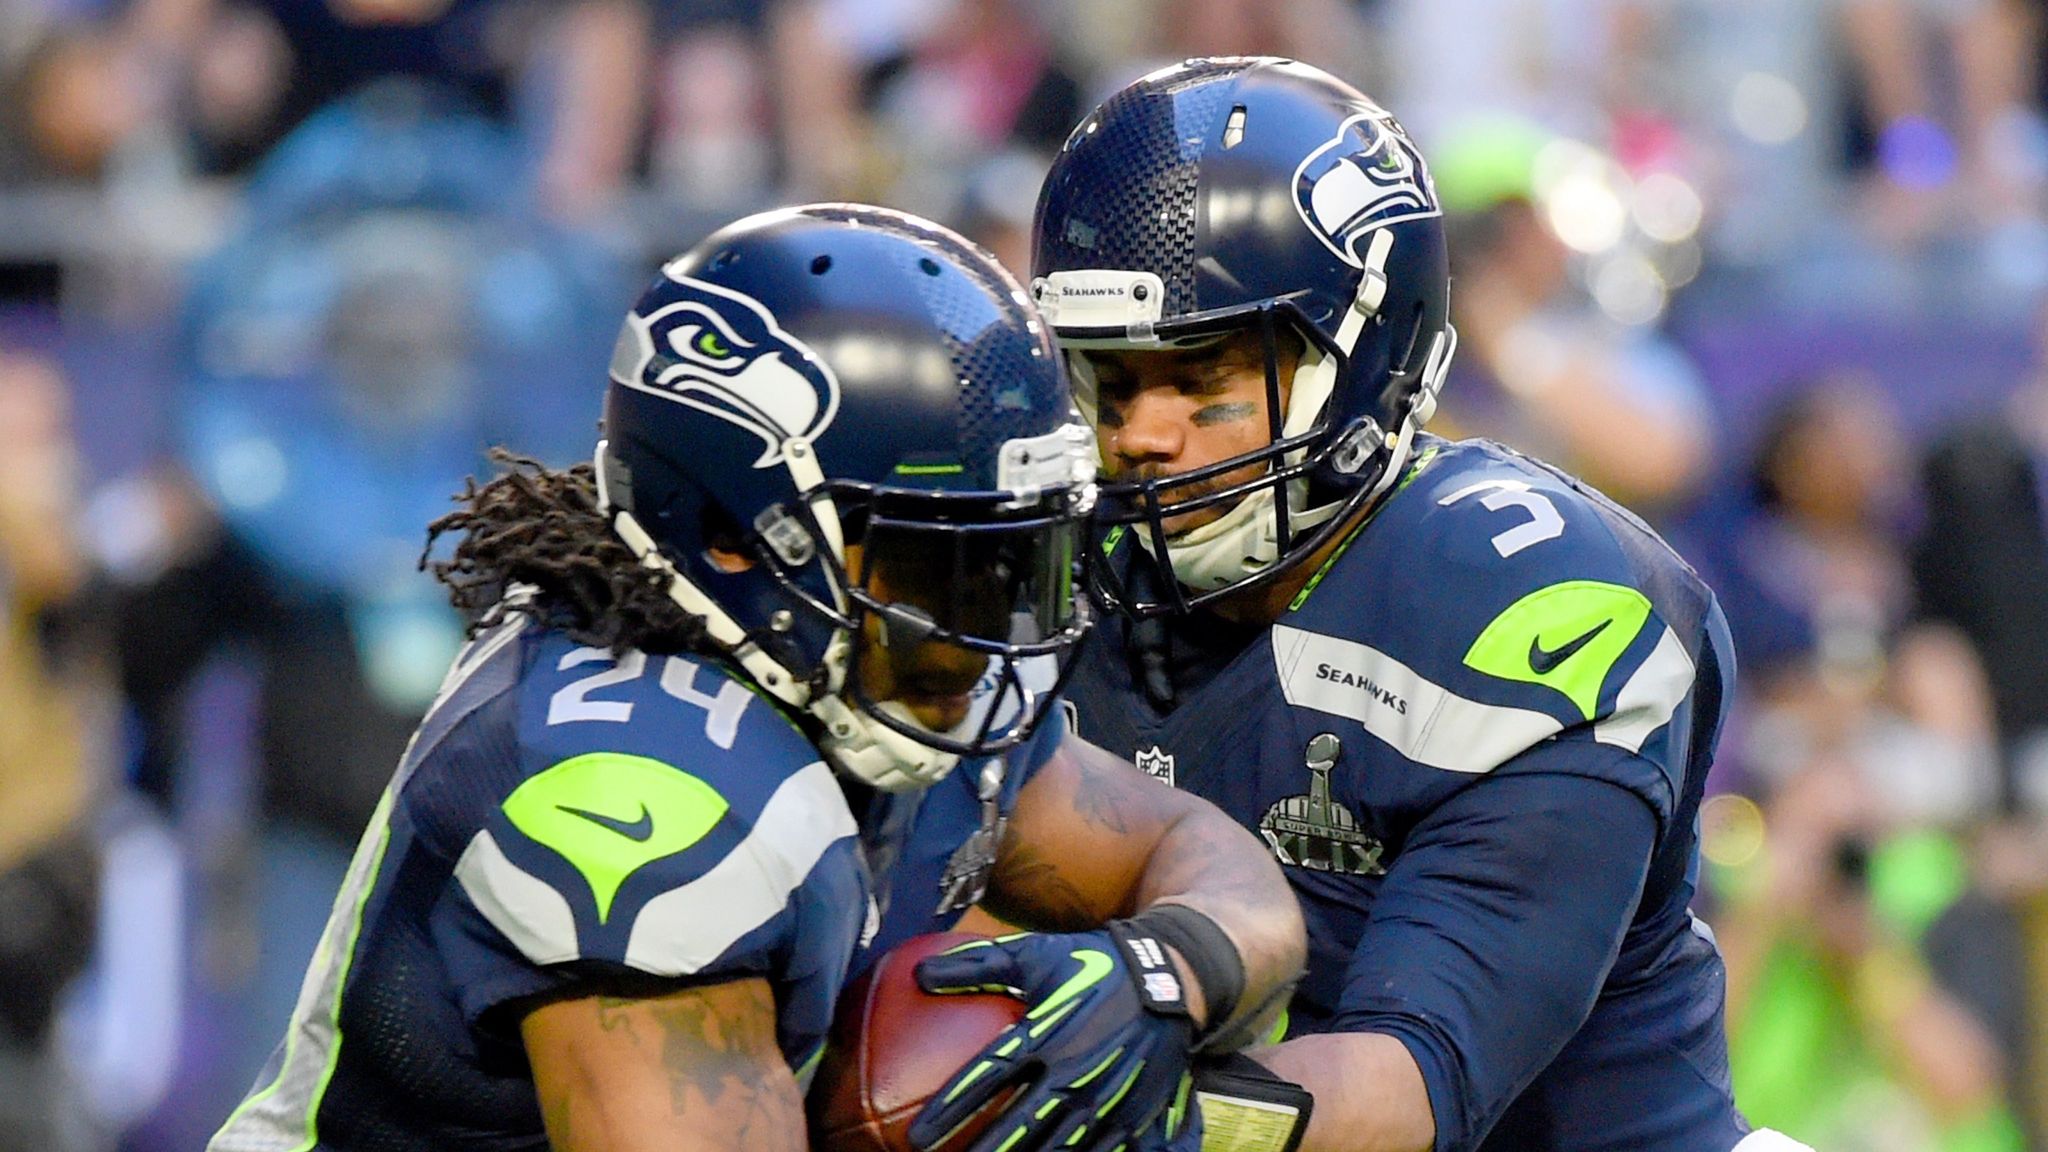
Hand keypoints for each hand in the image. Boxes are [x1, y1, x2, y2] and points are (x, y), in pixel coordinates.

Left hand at [909, 927, 1198, 1151]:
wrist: (1170, 979)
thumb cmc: (1089, 965)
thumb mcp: (1033, 954)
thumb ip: (976, 966)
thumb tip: (919, 973)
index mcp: (1045, 1034)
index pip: (986, 1079)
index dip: (949, 1110)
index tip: (917, 1137)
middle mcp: (1074, 1073)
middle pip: (1019, 1127)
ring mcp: (1106, 1101)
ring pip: (1058, 1148)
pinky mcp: (1134, 1118)